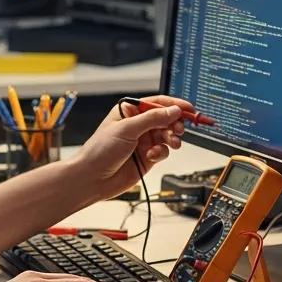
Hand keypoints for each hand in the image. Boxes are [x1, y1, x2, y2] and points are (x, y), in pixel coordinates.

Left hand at [71, 95, 195, 198]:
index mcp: (129, 111)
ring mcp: (143, 141)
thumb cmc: (99, 151)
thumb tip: (173, 110)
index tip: (188, 109)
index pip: (156, 103)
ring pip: (167, 135)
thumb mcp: (127, 129)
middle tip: (179, 129)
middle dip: (175, 123)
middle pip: (165, 119)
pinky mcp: (148, 157)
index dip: (173, 105)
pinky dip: (162, 152)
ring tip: (172, 142)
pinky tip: (153, 156)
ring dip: (172, 138)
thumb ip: (152, 119)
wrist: (92, 178)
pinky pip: (163, 151)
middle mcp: (137, 125)